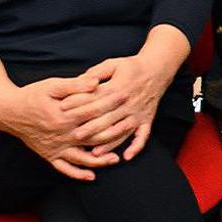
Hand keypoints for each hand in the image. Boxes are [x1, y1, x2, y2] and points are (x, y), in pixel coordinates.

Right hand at [0, 75, 116, 180]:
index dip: (111, 104)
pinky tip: (91, 176)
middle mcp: (60, 135)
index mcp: (63, 116)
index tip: (126, 96)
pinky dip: (77, 173)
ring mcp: (54, 147)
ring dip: (99, 160)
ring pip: (81, 157)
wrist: (8, 111)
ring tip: (116, 160)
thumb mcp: (52, 85)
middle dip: (113, 133)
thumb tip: (96, 82)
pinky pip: (63, 168)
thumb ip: (75, 85)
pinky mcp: (48, 154)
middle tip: (130, 127)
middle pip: (92, 137)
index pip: (93, 111)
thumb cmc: (32, 95)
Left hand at [61, 52, 177, 158]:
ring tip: (95, 153)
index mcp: (119, 88)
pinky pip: (143, 135)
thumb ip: (95, 73)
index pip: (97, 99)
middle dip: (92, 128)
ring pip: (123, 130)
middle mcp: (129, 103)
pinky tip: (127, 157)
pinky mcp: (147, 119)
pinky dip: (137, 147)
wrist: (157, 69)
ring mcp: (139, 113)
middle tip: (76, 137)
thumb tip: (77, 82)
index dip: (80, 104)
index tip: (64, 110)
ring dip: (110, 143)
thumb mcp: (113, 64)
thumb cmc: (131, 67)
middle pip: (109, 118)